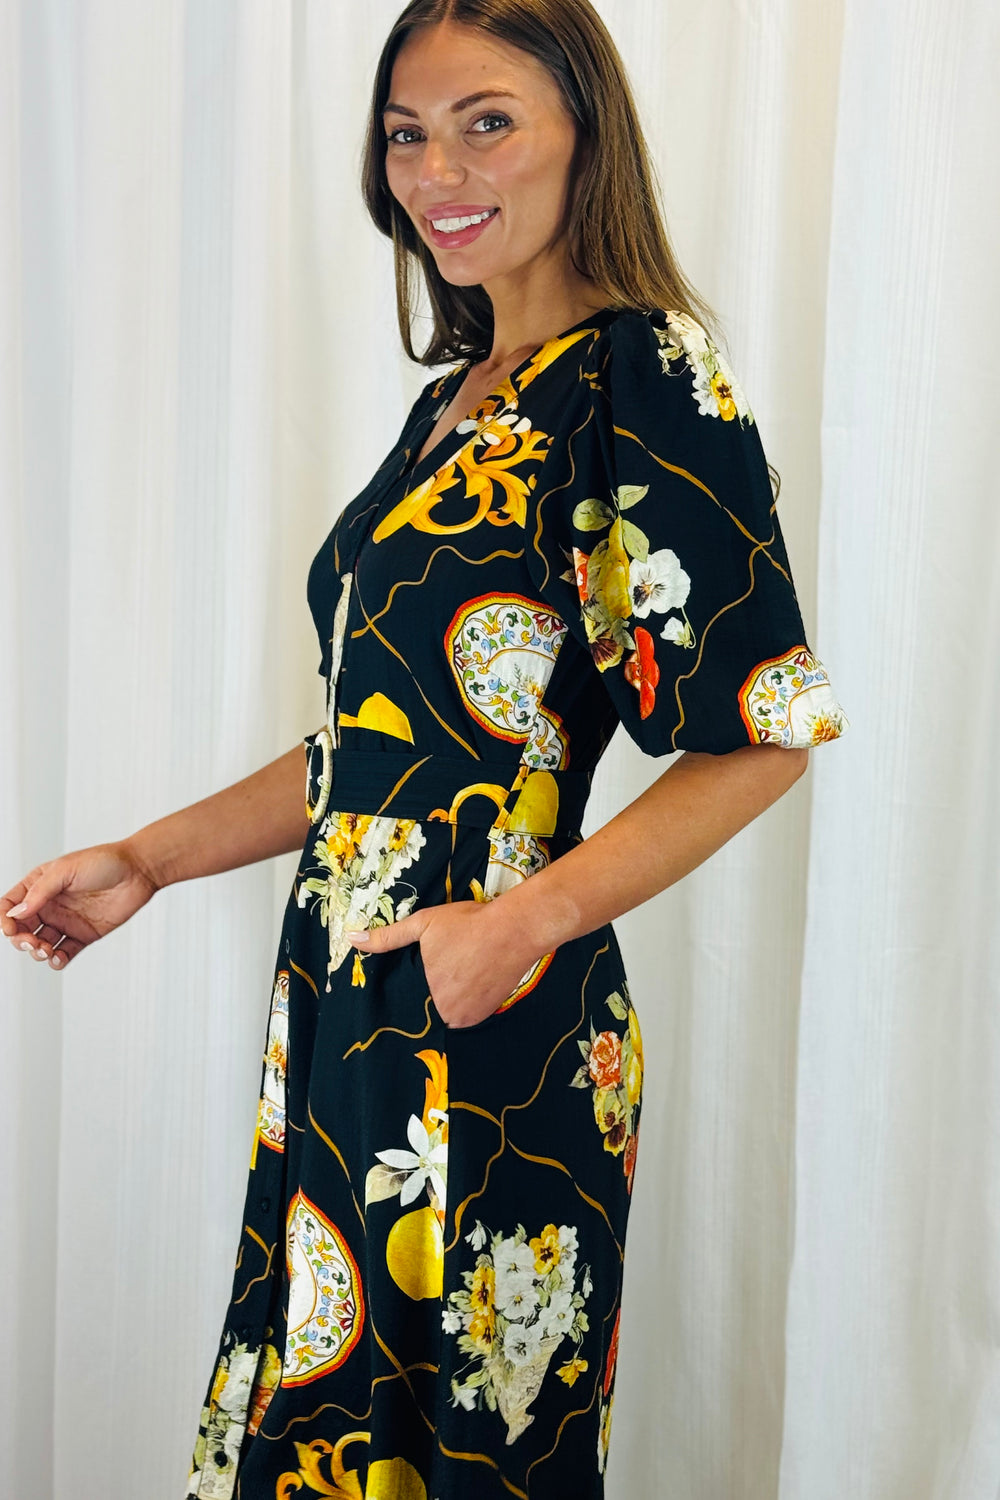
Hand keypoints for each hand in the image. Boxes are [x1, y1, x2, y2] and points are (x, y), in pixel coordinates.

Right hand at [1, 841, 158, 969]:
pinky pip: (64, 953)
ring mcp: (66, 921)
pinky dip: (57, 961)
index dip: (4, 919)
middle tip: (31, 942)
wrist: (139, 871)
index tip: (10, 929)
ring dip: (37, 952)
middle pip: (22, 929)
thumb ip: (40, 891)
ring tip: (47, 950)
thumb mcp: (67, 870)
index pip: (10, 905)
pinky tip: (58, 958)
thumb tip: (16, 913)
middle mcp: (50, 905)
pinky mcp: (84, 935)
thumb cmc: (105, 861)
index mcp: (40, 885)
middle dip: (21, 940)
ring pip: (41, 944)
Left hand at [348, 900, 544, 1028]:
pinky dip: (467, 1001)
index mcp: (429, 995)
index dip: (412, 989)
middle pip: (430, 1007)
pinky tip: (470, 980)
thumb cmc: (467, 924)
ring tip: (456, 973)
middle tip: (443, 968)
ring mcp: (470, 1017)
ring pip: (449, 1011)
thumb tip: (352, 939)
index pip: (410, 1001)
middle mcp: (448, 1014)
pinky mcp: (487, 1014)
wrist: (516, 929)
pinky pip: (468, 1013)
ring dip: (450, 999)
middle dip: (431, 993)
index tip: (418, 976)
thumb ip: (387, 937)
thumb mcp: (423, 925)